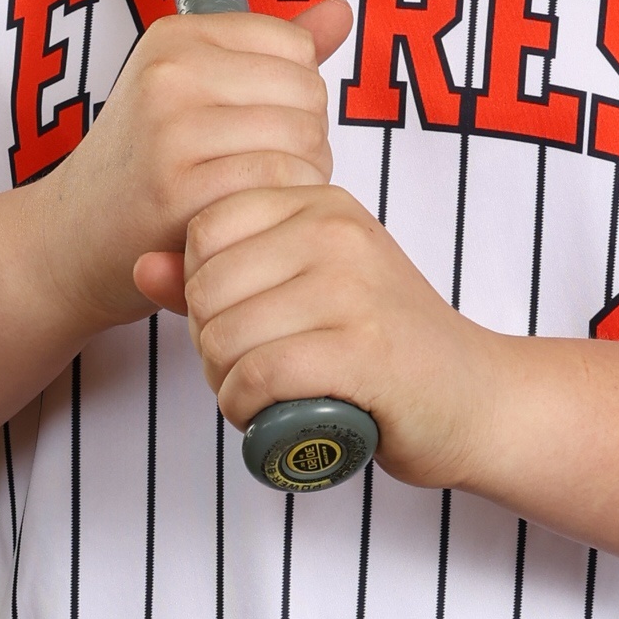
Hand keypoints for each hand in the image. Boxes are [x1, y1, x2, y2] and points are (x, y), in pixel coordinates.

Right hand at [35, 0, 348, 331]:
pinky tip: (247, 216)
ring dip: (300, 178)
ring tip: (255, 193)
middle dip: (304, 139)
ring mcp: (172, 126)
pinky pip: (280, 183)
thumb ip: (271, 52)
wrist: (69, 237)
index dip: (294, 95)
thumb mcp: (195, 89)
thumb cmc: (142, 166)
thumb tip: (341, 9)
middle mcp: (171, 70)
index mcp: (176, 35)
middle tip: (259, 169)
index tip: (256, 124)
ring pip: (303, 140)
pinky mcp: (179, 186)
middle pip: (308, 93)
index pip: (296, 46)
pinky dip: (279, 207)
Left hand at [175, 181, 505, 489]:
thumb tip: (139, 267)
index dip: (199, 289)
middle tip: (250, 370)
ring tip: (263, 394)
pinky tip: (272, 416)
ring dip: (226, 383)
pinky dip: (248, 409)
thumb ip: (220, 277)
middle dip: (208, 343)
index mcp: (321, 203)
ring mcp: (353, 287)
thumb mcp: (302, 293)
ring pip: (225, 334)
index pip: (204, 230)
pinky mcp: (363, 350)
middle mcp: (337, 231)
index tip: (240, 322)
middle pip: (206, 286)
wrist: (479, 400)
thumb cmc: (384, 349)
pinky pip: (258, 376)